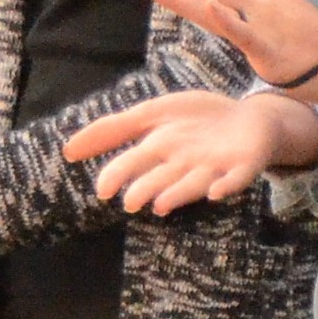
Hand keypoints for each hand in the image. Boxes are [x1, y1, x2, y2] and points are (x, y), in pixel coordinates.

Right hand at [64, 89, 317, 214]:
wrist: (249, 117)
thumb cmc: (196, 120)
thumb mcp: (151, 115)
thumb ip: (113, 130)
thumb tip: (67, 150)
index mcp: (162, 152)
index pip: (135, 163)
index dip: (119, 175)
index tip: (102, 191)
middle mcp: (185, 165)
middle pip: (162, 178)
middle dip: (147, 189)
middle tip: (131, 202)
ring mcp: (215, 167)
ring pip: (194, 183)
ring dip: (179, 193)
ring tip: (162, 203)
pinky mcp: (244, 166)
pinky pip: (235, 179)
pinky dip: (227, 186)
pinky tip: (216, 191)